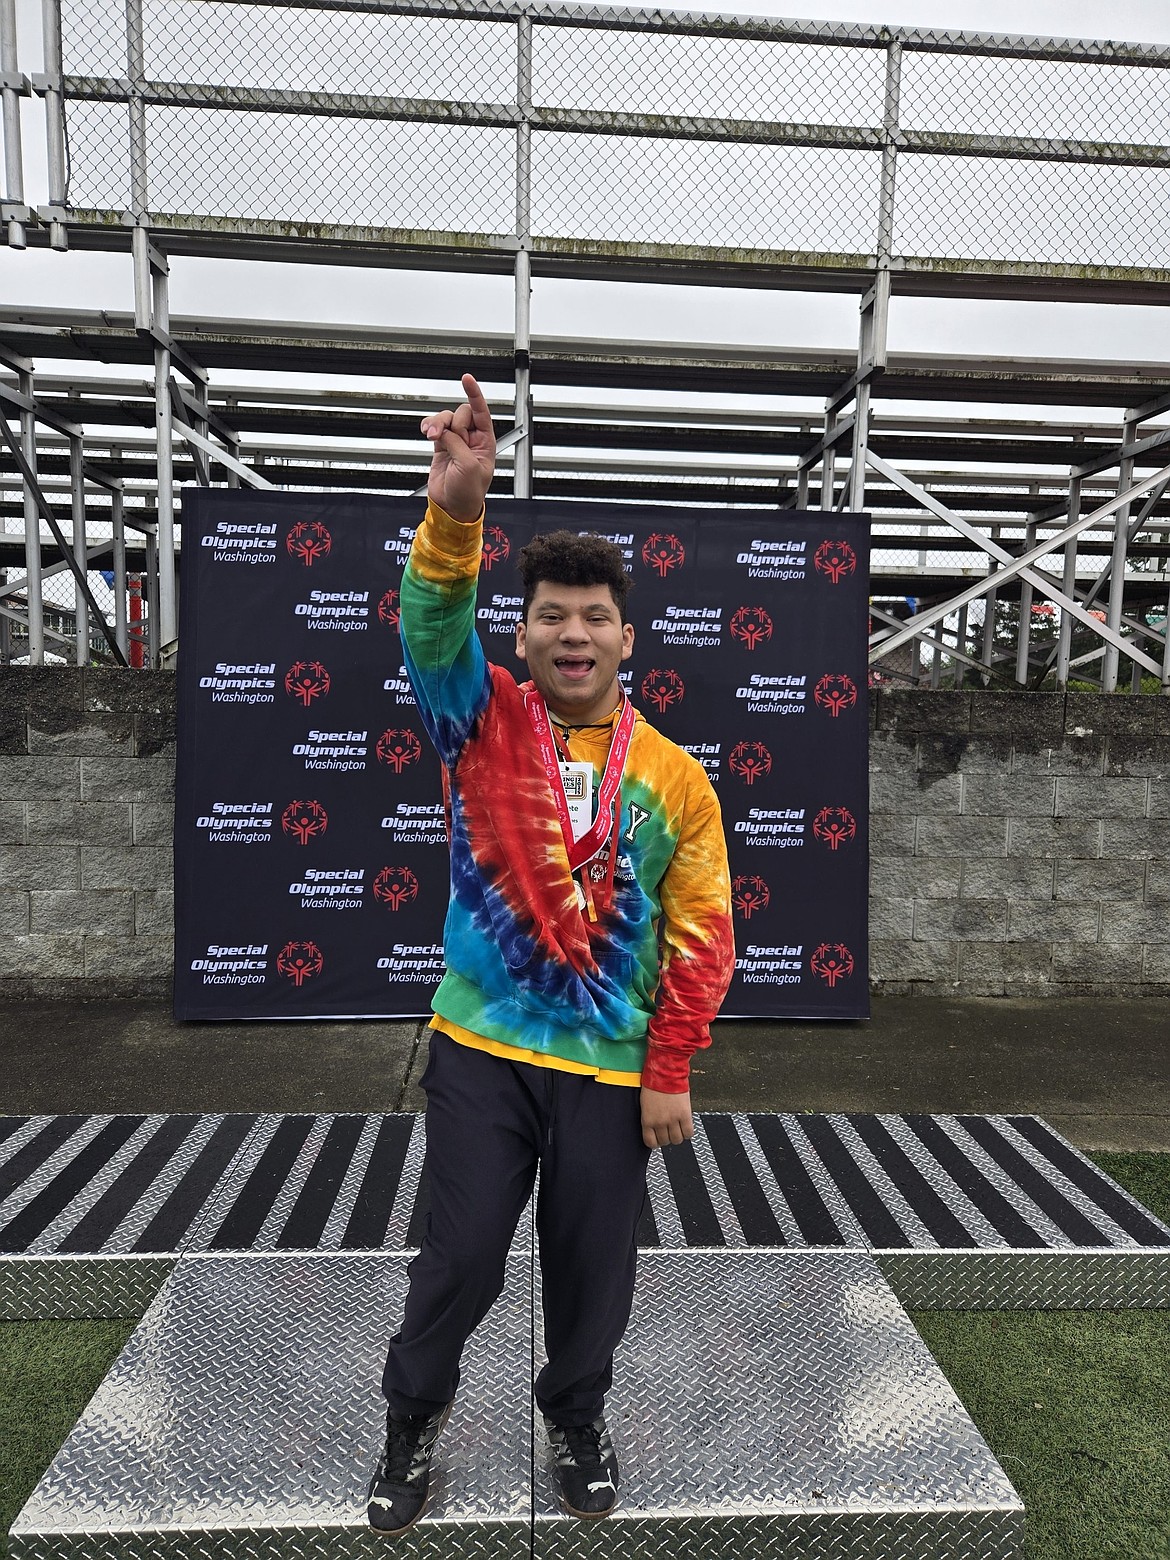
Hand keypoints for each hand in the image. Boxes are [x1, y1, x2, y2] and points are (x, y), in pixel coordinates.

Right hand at [420, 372, 495, 522]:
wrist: (452, 508)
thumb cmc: (468, 493)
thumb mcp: (469, 466)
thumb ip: (457, 443)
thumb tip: (444, 431)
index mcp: (486, 442)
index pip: (481, 412)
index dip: (475, 394)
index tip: (467, 379)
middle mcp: (471, 439)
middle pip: (461, 413)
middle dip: (454, 422)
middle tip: (451, 439)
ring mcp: (455, 442)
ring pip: (446, 419)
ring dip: (438, 424)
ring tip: (432, 436)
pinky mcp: (441, 447)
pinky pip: (434, 428)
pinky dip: (429, 426)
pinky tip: (427, 432)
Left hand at [640, 1087, 693, 1148]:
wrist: (665, 1072)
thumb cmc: (654, 1083)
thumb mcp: (646, 1104)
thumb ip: (651, 1117)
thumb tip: (655, 1127)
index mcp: (647, 1120)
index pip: (650, 1142)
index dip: (656, 1142)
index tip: (658, 1138)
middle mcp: (659, 1122)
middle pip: (665, 1141)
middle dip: (667, 1137)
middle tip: (668, 1129)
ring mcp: (672, 1119)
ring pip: (677, 1140)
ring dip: (678, 1135)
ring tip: (677, 1127)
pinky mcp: (684, 1115)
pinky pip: (688, 1133)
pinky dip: (688, 1132)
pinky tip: (685, 1125)